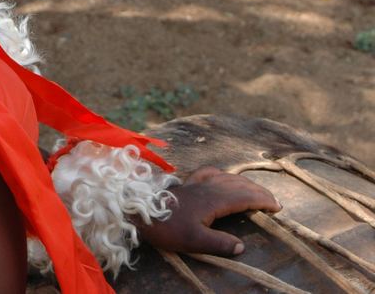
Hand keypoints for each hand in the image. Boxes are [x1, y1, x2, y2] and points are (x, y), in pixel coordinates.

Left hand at [137, 166, 280, 255]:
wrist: (140, 212)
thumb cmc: (167, 227)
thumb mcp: (194, 241)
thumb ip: (219, 244)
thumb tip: (242, 246)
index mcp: (214, 200)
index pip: (245, 197)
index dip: (263, 201)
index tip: (277, 207)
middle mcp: (208, 187)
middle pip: (239, 185)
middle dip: (259, 192)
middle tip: (274, 202)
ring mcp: (197, 182)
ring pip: (227, 177)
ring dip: (244, 183)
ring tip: (256, 191)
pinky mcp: (187, 183)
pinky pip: (209, 172)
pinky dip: (222, 174)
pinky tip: (222, 175)